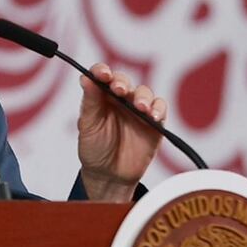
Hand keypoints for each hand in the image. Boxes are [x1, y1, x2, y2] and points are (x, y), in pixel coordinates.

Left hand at [77, 63, 165, 201]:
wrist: (110, 176)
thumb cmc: (95, 149)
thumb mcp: (88, 126)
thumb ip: (90, 102)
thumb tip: (85, 78)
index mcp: (101, 96)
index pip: (102, 75)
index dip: (102, 70)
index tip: (102, 74)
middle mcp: (120, 99)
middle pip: (124, 80)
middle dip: (122, 83)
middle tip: (120, 91)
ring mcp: (138, 109)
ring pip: (144, 92)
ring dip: (143, 97)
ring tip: (140, 108)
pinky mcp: (154, 122)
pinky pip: (160, 108)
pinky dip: (159, 108)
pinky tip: (153, 116)